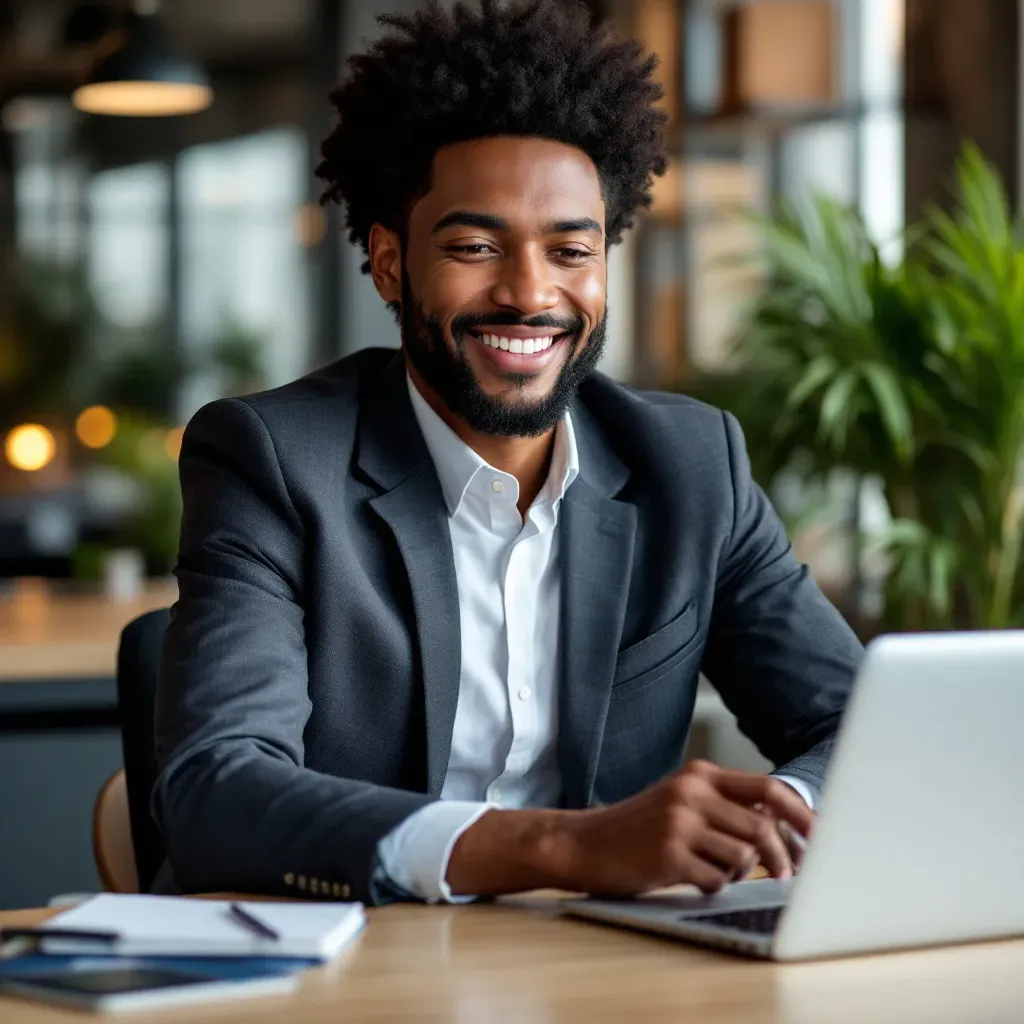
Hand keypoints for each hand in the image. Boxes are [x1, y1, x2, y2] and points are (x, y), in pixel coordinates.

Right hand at [444, 759, 813, 897]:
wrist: (584, 843)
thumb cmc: (639, 827)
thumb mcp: (682, 803)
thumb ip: (726, 808)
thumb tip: (787, 830)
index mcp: (700, 775)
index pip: (768, 788)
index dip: (803, 814)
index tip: (824, 837)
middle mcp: (692, 792)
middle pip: (764, 826)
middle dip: (784, 857)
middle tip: (788, 877)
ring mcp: (679, 823)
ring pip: (743, 856)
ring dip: (738, 872)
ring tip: (712, 869)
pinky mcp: (668, 854)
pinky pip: (716, 879)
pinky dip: (713, 885)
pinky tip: (691, 877)